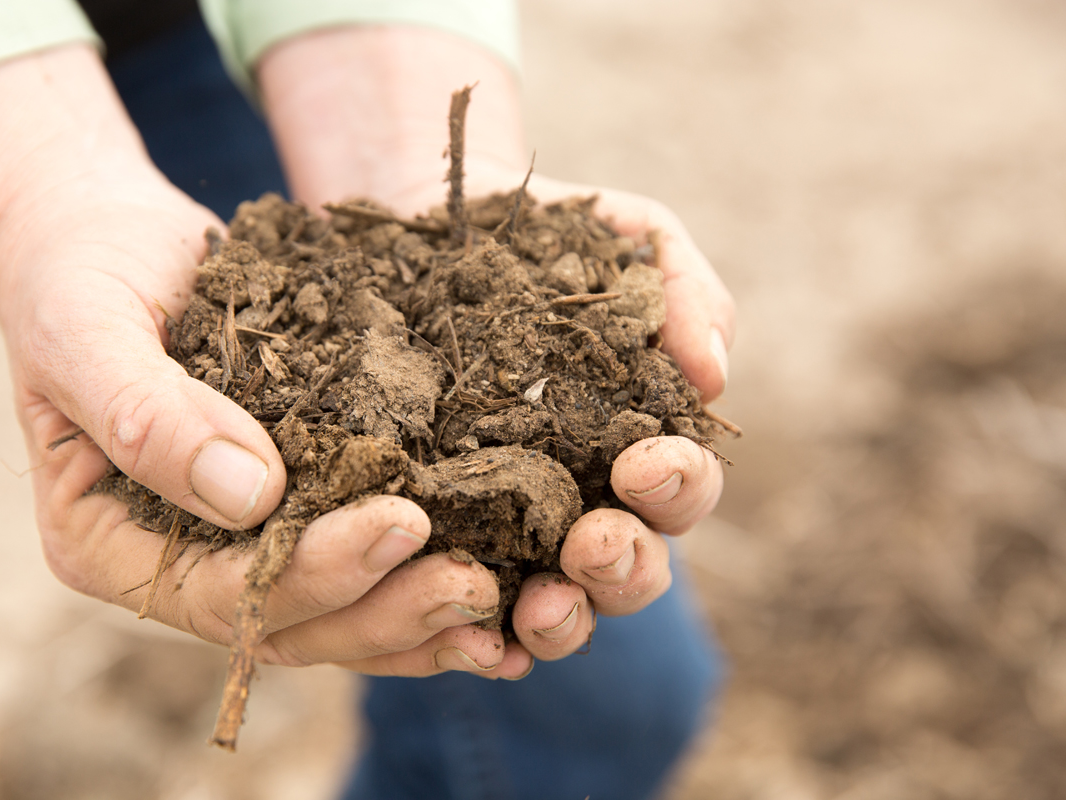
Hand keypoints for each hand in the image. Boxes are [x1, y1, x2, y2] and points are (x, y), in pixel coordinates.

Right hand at [0, 46, 526, 677]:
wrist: (104, 236)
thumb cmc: (76, 274)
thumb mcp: (88, 331)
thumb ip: (150, 416)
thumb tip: (252, 498)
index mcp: (107, 543)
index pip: (219, 593)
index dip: (315, 572)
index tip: (403, 521)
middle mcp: (177, 562)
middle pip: (290, 622)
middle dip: (385, 609)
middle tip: (477, 583)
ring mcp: (236, 541)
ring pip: (334, 610)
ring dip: (417, 614)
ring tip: (505, 601)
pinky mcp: (291, 504)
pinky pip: (357, 558)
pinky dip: (418, 574)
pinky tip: (499, 579)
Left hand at [259, 28, 733, 672]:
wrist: (428, 224)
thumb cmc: (542, 238)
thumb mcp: (626, 238)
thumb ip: (684, 293)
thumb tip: (714, 377)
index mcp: (642, 442)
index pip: (682, 489)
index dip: (678, 485)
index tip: (645, 461)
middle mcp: (587, 500)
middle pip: (634, 565)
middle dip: (625, 563)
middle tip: (593, 541)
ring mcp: (517, 530)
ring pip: (564, 604)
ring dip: (566, 616)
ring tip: (541, 603)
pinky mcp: (448, 540)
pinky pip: (474, 608)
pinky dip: (485, 636)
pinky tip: (475, 638)